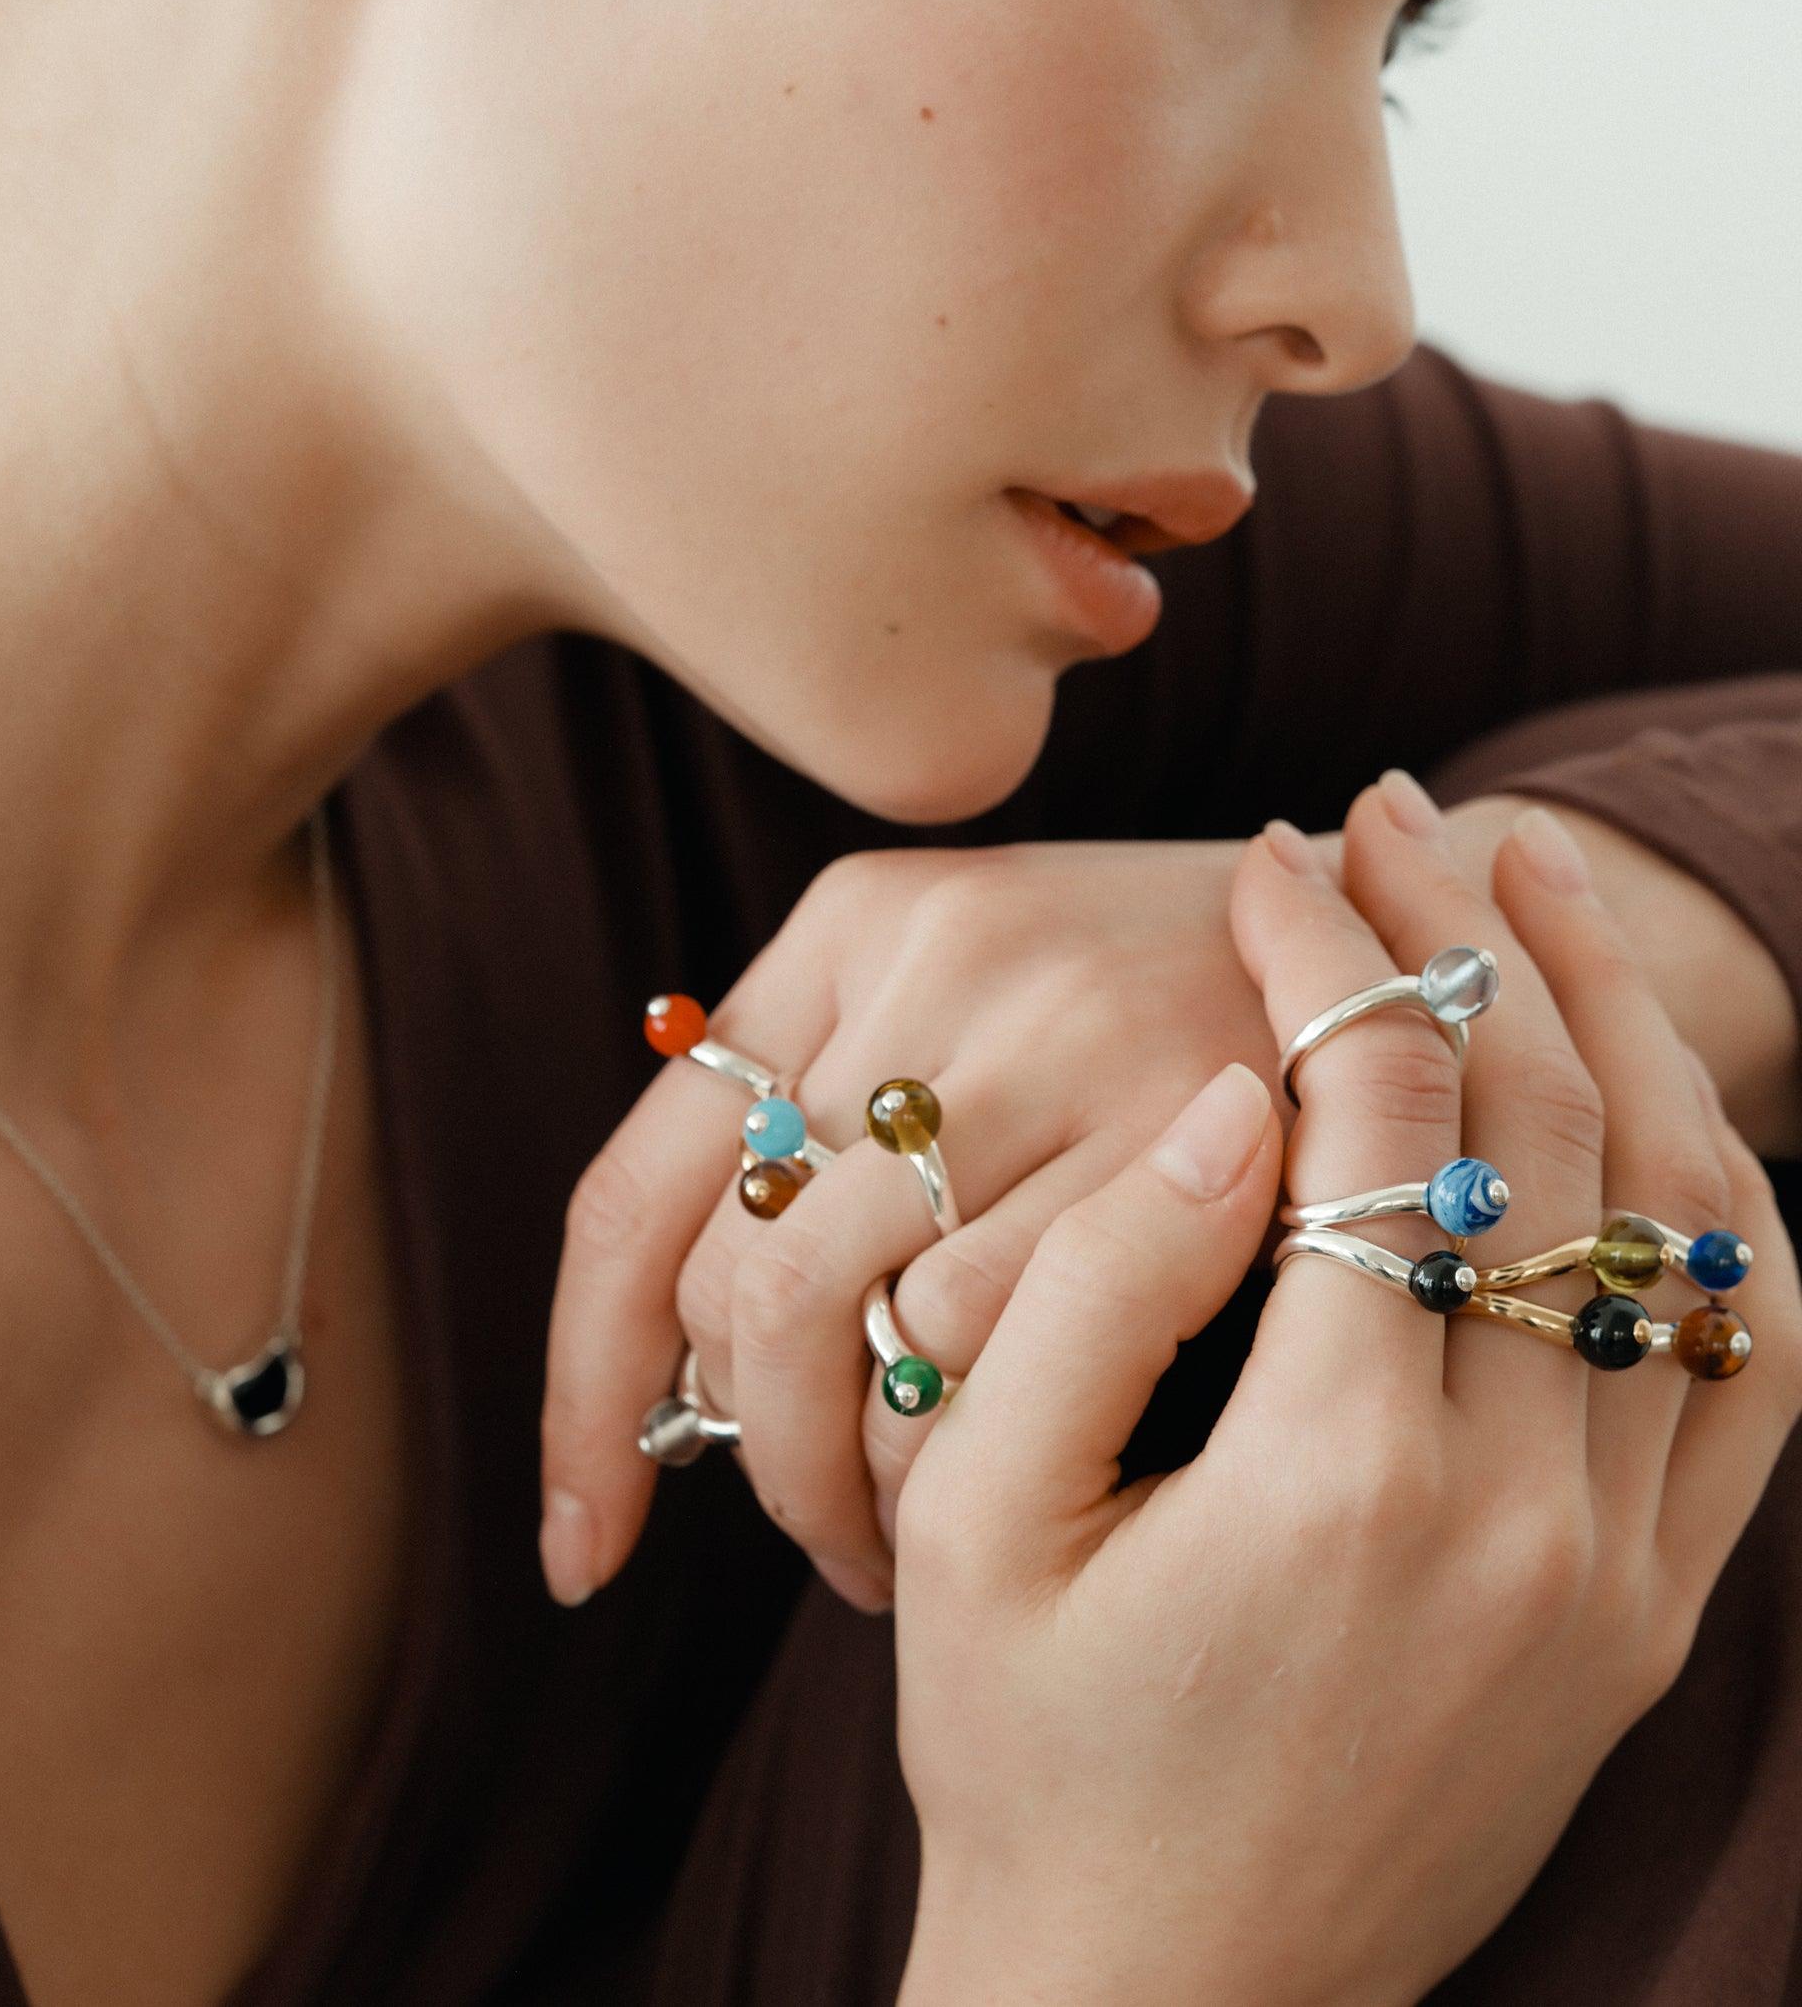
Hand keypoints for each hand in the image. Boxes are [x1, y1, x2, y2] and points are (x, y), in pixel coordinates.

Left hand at [542, 833, 1279, 1608]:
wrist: (1418, 941)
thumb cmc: (1170, 1025)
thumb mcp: (988, 1014)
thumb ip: (840, 1129)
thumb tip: (671, 1375)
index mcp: (855, 924)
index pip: (639, 1190)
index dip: (585, 1387)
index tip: (585, 1545)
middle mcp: (936, 953)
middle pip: (732, 1274)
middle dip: (741, 1454)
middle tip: (806, 1534)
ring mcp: (1055, 1025)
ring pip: (842, 1323)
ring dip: (841, 1480)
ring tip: (893, 1538)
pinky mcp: (1174, 1116)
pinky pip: (987, 1338)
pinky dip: (956, 1456)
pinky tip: (994, 1494)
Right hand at [892, 792, 1801, 2006]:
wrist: (1163, 2004)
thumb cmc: (1033, 1754)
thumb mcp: (979, 1514)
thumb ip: (1101, 1284)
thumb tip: (1230, 1087)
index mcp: (1341, 1480)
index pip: (1375, 1120)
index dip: (1322, 956)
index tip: (1263, 853)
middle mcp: (1525, 1517)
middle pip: (1539, 1130)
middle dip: (1460, 940)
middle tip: (1389, 816)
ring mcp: (1620, 1573)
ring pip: (1680, 1216)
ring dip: (1614, 1026)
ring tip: (1533, 886)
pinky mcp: (1654, 1617)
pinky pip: (1749, 1363)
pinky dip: (1720, 1202)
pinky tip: (1648, 1101)